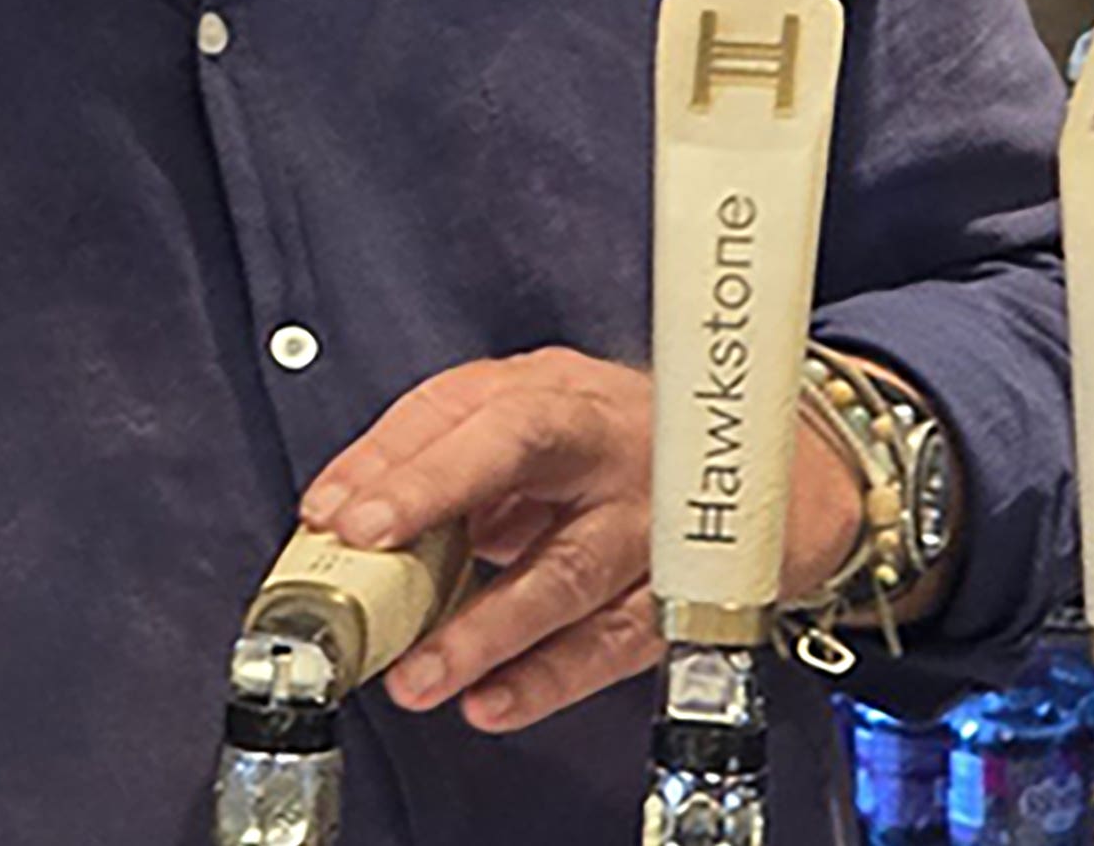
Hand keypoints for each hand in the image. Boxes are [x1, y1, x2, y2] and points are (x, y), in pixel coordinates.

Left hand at [296, 348, 861, 734]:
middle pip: (521, 453)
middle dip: (436, 494)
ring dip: (484, 627)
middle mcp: (605, 446)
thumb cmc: (609, 439)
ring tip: (420, 673)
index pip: (474, 408)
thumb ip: (438, 452)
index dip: (405, 458)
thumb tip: (340, 512)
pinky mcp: (673, 598)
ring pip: (565, 570)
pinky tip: (493, 700)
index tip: (341, 509)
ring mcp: (647, 523)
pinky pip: (609, 645)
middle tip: (367, 544)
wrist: (753, 472)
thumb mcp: (528, 413)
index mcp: (559, 393)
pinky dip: (547, 678)